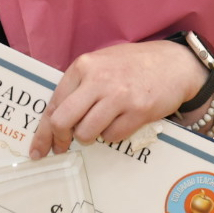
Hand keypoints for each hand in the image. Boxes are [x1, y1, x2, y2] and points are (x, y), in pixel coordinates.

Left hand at [28, 40, 204, 158]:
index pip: (54, 105)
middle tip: (63, 148)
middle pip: (62, 122)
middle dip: (60, 140)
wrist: (174, 63)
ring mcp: (118, 96)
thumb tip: (55, 120)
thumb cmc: (133, 65)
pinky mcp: (138, 111)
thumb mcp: (100, 64)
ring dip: (89, 137)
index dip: (43, 132)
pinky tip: (121, 121)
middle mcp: (97, 80)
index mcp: (83, 67)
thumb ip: (79, 86)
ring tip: (100, 126)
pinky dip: (112, 135)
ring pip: (86, 133)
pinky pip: (112, 136)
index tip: (39, 149)